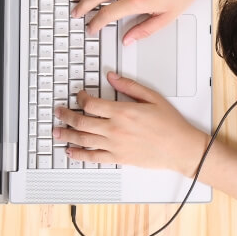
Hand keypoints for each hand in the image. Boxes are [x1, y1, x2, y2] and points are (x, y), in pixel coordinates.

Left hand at [52, 72, 208, 174]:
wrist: (180, 148)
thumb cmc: (170, 124)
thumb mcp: (152, 97)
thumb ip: (129, 86)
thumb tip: (112, 77)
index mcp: (122, 111)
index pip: (91, 104)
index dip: (80, 98)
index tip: (79, 95)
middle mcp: (115, 129)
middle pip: (81, 121)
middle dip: (65, 115)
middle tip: (58, 111)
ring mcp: (114, 145)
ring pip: (82, 139)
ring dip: (66, 134)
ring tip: (56, 131)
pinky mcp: (118, 158)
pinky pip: (92, 157)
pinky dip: (78, 155)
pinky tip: (70, 151)